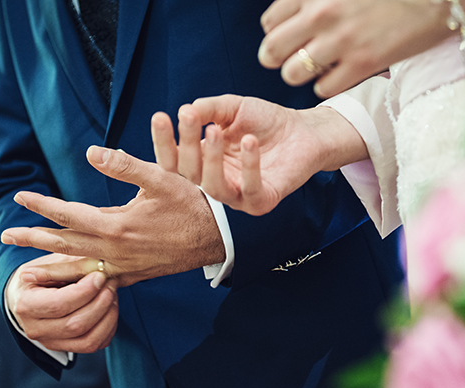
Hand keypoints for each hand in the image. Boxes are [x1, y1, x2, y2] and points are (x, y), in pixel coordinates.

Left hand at [1, 147, 224, 286]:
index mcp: (117, 226)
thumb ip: (125, 165)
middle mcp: (115, 250)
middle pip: (64, 245)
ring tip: (28, 267)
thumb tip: (92, 151)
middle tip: (6, 237)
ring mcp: (124, 267)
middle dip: (33, 240)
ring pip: (79, 267)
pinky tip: (72, 281)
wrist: (218, 239)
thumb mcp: (161, 178)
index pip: (68, 214)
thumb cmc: (192, 205)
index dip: (42, 205)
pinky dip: (81, 281)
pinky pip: (100, 281)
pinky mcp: (135, 275)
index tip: (20, 197)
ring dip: (51, 264)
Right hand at [6, 253, 118, 352]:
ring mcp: (51, 342)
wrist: (30, 295)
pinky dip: (109, 328)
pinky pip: (95, 345)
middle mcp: (36, 329)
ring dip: (108, 316)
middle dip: (100, 303)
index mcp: (26, 305)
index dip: (84, 292)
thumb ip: (70, 265)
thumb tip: (96, 267)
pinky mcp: (67, 348)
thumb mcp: (50, 263)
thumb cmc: (42, 275)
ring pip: (88, 340)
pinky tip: (110, 309)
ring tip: (112, 295)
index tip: (100, 276)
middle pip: (76, 325)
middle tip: (110, 283)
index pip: (59, 304)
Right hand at [151, 94, 366, 214]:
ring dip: (211, 159)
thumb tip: (186, 110)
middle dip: (186, 144)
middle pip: (189, 172)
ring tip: (216, 131)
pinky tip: (250, 143)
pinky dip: (249, 167)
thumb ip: (210, 109)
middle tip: (190, 118)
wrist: (304, 130)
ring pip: (213, 187)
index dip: (163, 141)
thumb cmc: (266, 121)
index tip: (160, 116)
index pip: (173, 158)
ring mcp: (237, 195)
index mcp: (203, 161)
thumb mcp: (233, 108)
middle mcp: (216, 181)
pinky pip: (250, 190)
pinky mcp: (261, 202)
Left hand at [258, 0, 464, 97]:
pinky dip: (327, 86)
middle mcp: (321, 14)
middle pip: (271, 51)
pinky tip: (340, 75)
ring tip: (318, 68)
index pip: (269, 22)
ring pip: (292, 74)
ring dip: (301, 74)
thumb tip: (295, 17)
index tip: (290, 36)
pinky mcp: (362, 64)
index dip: (277, 32)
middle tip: (294, 59)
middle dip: (278, 58)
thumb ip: (315, 0)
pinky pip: (323, 89)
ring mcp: (340, 41)